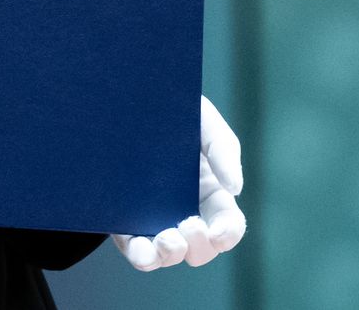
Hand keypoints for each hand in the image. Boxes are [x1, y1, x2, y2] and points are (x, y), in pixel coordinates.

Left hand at [112, 96, 245, 270]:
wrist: (123, 101)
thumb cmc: (173, 111)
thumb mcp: (203, 120)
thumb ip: (223, 149)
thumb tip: (235, 189)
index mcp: (210, 192)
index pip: (228, 225)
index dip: (228, 234)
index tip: (217, 231)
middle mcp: (185, 211)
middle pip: (201, 249)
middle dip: (199, 246)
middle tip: (188, 227)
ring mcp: (155, 219)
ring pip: (169, 255)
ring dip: (172, 255)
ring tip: (167, 239)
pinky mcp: (126, 222)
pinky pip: (137, 252)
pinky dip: (142, 257)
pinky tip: (142, 246)